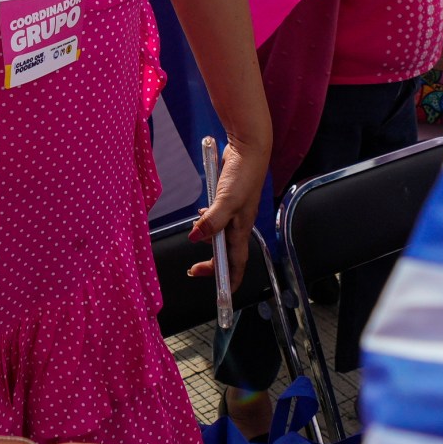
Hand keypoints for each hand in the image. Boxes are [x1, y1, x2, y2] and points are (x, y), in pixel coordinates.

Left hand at [187, 134, 264, 290]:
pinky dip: (207, 222)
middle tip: (194, 270)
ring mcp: (234, 212)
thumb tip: (195, 239)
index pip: (237, 263)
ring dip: (208, 240)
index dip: (230, 280)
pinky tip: (201, 216)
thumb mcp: (226, 200)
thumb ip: (212, 221)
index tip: (221, 294)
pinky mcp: (227, 200)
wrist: (248, 148)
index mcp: (242, 228)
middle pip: (226, 252)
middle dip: (212, 264)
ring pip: (220, 235)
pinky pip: (217, 218)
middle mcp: (239, 223)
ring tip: (196, 238)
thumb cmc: (243, 175)